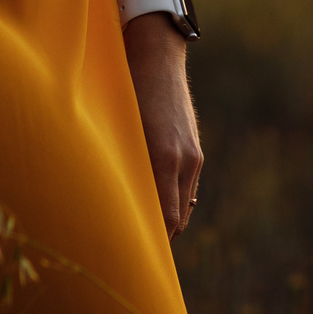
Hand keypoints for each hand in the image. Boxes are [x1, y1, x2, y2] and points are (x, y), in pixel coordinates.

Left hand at [124, 18, 202, 236]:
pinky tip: (154, 201)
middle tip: (134, 250)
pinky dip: (173, 199)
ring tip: (142, 231)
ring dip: (167, 219)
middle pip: (177, 219)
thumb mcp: (118, 131)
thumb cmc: (126, 92)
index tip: (134, 255)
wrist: (156, 57)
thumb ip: (122, 168)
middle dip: (159, 237)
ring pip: (183, 204)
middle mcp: (184, 160)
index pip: (166, 220)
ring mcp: (193, 155)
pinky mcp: (195, 148)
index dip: (152, 242)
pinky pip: (186, 187)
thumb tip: (117, 204)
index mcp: (163, 158)